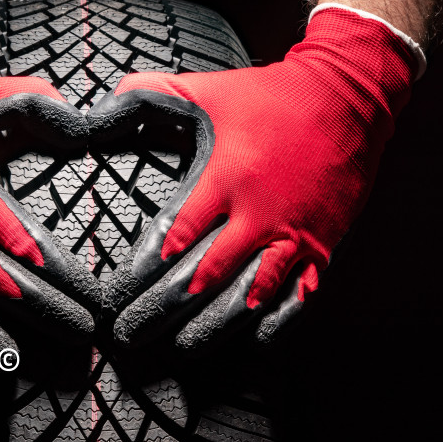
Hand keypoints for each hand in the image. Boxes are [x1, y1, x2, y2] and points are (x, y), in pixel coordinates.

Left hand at [95, 6, 418, 349]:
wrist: (350, 96)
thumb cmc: (268, 97)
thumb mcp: (203, 90)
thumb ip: (144, 97)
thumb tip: (92, 113)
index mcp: (225, 179)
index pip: (175, 237)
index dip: (142, 272)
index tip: (114, 296)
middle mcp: (259, 215)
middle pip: (204, 277)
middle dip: (162, 312)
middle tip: (129, 335)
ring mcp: (293, 236)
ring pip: (249, 297)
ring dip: (212, 328)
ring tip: (179, 350)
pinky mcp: (321, 248)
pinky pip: (297, 297)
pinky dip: (273, 323)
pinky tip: (248, 342)